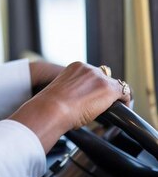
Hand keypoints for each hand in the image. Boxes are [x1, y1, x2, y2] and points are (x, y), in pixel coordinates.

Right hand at [10, 61, 132, 152]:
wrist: (52, 108)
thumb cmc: (51, 105)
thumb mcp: (61, 91)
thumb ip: (71, 90)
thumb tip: (75, 102)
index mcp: (76, 67)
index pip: (93, 74)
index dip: (95, 86)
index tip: (92, 96)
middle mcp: (89, 69)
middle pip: (105, 78)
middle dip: (104, 91)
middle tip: (101, 104)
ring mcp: (99, 78)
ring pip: (115, 85)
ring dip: (114, 96)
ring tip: (112, 108)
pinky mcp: (108, 88)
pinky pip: (125, 93)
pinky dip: (125, 101)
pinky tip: (121, 110)